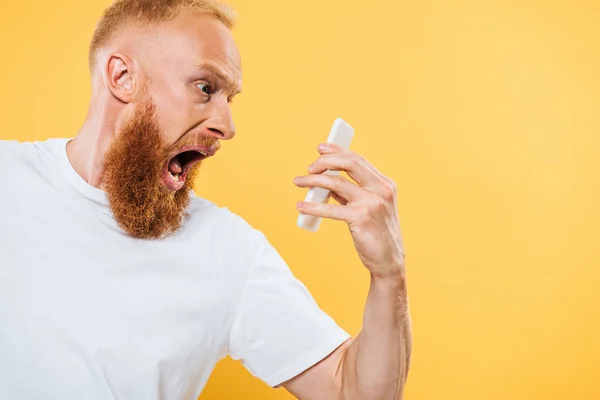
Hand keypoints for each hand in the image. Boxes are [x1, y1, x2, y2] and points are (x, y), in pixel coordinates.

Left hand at [294, 143, 404, 278]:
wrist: (389, 261)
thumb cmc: (377, 234)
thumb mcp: (369, 208)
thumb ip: (352, 194)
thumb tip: (327, 184)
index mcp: (384, 184)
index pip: (358, 159)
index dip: (337, 151)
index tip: (321, 149)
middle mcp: (381, 190)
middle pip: (350, 162)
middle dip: (325, 161)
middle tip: (309, 167)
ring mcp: (372, 203)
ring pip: (336, 183)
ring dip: (313, 180)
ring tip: (299, 182)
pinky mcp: (361, 219)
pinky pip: (331, 209)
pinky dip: (312, 206)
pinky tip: (301, 206)